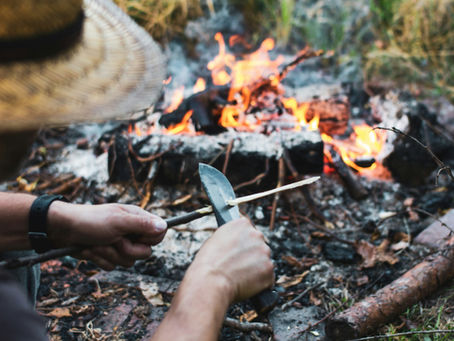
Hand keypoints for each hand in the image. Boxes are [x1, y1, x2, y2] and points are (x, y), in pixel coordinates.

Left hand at [47, 202, 166, 269]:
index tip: (135, 236)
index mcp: (137, 219)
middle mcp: (131, 232)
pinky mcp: (108, 255)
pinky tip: (91, 249)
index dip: (150, 239)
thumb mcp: (118, 221)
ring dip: (110, 254)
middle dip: (126, 250)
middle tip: (113, 239)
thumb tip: (164, 226)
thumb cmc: (90, 220)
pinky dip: (100, 259)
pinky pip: (113, 266)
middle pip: (144, 252)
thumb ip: (142, 225)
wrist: (62, 230)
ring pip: (128, 262)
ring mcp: (120, 244)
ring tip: (98, 242)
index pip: (159, 234)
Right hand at [185, 217, 273, 302]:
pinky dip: (260, 281)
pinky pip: (267, 276)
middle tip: (239, 264)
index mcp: (243, 224)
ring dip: (256, 268)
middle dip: (251, 255)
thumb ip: (231, 237)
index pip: (249, 230)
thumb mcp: (216, 239)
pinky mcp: (269, 269)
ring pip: (263, 261)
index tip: (240, 249)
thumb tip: (235, 243)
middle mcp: (256, 235)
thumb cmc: (209, 263)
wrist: (211, 281)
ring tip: (240, 275)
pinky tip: (247, 283)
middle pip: (258, 245)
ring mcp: (265, 252)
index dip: (243, 242)